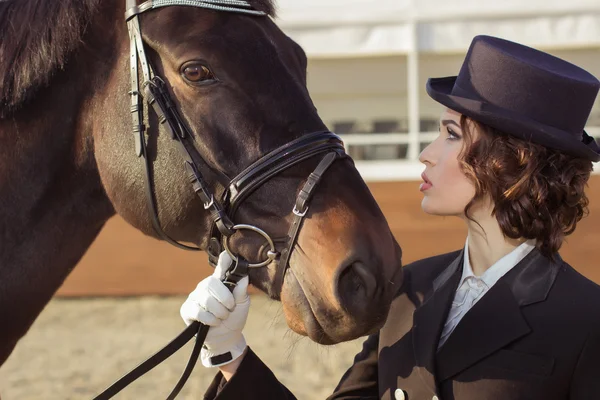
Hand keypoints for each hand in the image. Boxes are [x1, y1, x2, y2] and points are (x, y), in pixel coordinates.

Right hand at [180, 252, 249, 367]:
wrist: (226, 338)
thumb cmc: (234, 317)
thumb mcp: (242, 305)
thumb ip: (241, 291)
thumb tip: (244, 276)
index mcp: (220, 282)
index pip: (220, 268)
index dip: (223, 261)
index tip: (227, 254)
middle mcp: (206, 286)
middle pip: (212, 283)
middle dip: (224, 298)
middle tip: (230, 308)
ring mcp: (195, 297)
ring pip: (206, 299)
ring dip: (219, 311)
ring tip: (222, 317)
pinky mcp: (187, 310)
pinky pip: (197, 311)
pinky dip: (209, 319)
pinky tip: (213, 322)